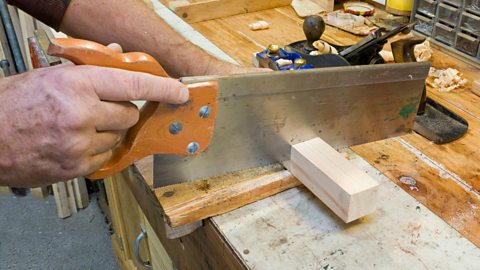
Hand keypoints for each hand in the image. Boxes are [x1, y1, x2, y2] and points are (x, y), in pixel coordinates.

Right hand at [0, 63, 187, 186]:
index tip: (179, 92)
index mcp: (75, 84)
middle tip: (100, 107)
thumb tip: (119, 54)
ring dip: (108, 131)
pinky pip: (106, 155)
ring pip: (119, 137)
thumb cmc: (12, 104)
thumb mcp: (50, 75)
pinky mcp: (77, 168)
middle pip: (130, 114)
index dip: (162, 88)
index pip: (133, 84)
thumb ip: (90, 67)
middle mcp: (81, 115)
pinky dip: (97, 149)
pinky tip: (75, 142)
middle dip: (121, 110)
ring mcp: (79, 145)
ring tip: (80, 126)